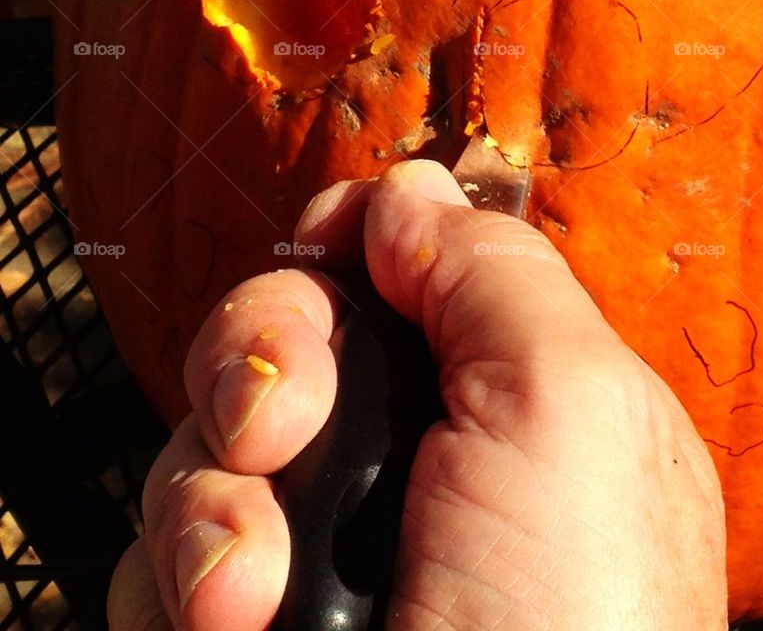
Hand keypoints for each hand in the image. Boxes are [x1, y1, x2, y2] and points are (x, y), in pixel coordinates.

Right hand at [107, 161, 726, 628]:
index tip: (341, 255)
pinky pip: (166, 548)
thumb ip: (492, 270)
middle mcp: (418, 461)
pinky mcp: (244, 624)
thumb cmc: (570, 624)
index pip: (403, 267)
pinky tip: (233, 630)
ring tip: (256, 589)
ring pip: (210, 436)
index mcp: (515, 397)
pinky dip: (187, 580)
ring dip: (213, 496)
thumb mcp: (575, 405)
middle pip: (290, 327)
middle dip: (263, 351)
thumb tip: (407, 196)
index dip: (353, 243)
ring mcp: (326, 547)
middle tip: (278, 423)